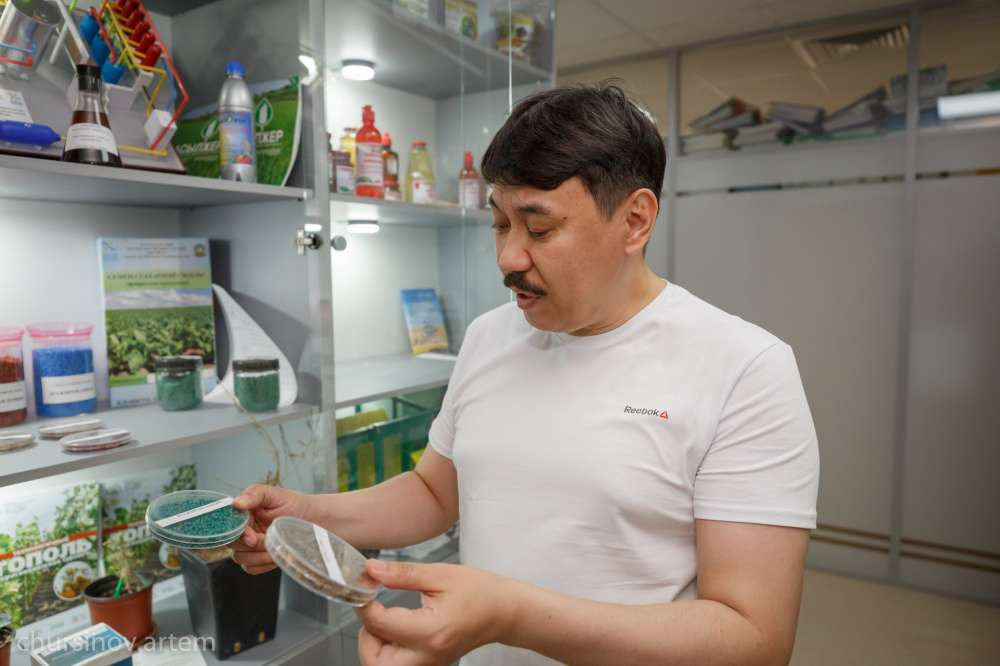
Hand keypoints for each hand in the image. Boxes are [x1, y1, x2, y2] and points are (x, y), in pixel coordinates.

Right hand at [231, 484, 310, 573]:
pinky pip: (250, 568)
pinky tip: (274, 557)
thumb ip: (255, 494)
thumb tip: (236, 503)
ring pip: (240, 558)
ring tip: (275, 549)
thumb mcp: (276, 494)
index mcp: (244, 513)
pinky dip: (261, 565)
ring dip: (258, 557)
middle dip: (251, 546)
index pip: (228, 526)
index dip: (239, 534)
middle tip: (269, 540)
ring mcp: (251, 545)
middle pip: (232, 544)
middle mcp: (245, 529)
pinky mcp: (259, 558)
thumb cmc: (296, 505)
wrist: (316, 520)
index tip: (253, 537)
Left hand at [356, 560, 517, 665]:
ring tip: (388, 618)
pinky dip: (388, 648)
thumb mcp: (439, 575)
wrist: (504, 612)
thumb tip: (371, 570)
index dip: (364, 603)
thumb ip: (401, 573)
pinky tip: (400, 625)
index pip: (379, 624)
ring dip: (375, 643)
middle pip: (373, 661)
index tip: (365, 586)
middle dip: (366, 635)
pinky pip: (395, 664)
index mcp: (430, 631)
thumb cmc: (479, 591)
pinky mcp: (428, 665)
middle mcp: (426, 656)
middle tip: (375, 610)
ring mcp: (428, 665)